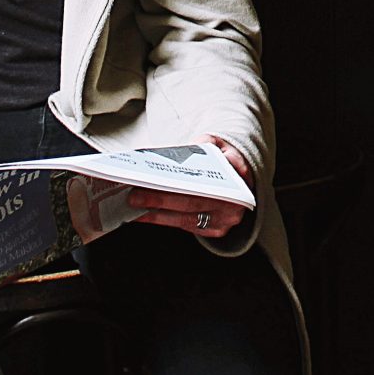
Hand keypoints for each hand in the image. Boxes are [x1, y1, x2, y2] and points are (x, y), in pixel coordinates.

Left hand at [127, 135, 253, 239]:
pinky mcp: (214, 231)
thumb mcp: (217, 144)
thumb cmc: (223, 160)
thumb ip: (204, 143)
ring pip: (186, 219)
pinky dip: (162, 220)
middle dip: (161, 201)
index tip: (157, 179)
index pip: (206, 181)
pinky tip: (144, 214)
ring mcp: (225, 220)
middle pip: (192, 203)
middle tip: (135, 196)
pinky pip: (184, 227)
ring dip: (157, 214)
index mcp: (239, 176)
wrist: (239, 178)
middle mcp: (235, 203)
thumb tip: (177, 153)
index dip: (182, 183)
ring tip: (134, 206)